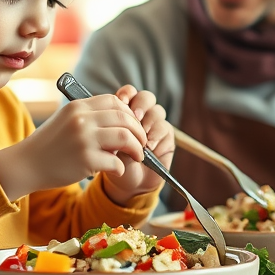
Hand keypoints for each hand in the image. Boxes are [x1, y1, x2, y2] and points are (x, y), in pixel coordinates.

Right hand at [0, 94, 149, 200]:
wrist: (26, 165)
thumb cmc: (49, 145)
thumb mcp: (66, 120)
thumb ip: (89, 116)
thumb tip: (122, 119)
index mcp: (78, 106)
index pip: (115, 101)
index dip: (130, 114)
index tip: (133, 126)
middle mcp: (81, 119)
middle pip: (125, 118)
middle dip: (139, 132)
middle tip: (142, 144)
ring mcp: (84, 139)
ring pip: (125, 137)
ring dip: (137, 149)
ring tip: (138, 156)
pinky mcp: (85, 160)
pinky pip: (116, 162)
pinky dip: (121, 167)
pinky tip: (117, 170)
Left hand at [102, 85, 174, 202]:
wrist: (126, 181)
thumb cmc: (112, 160)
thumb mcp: (107, 142)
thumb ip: (113, 127)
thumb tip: (118, 115)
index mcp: (125, 110)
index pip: (130, 92)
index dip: (127, 93)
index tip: (121, 101)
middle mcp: (142, 115)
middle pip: (147, 97)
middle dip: (141, 104)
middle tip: (135, 116)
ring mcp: (155, 125)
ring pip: (157, 111)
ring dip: (149, 122)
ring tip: (141, 136)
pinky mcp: (167, 137)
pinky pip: (166, 128)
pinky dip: (157, 136)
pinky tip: (149, 147)